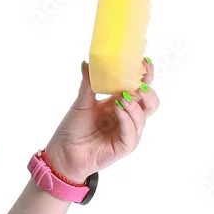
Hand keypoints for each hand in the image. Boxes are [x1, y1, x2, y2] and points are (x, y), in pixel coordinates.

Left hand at [43, 58, 159, 183]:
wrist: (64, 152)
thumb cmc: (73, 128)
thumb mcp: (81, 102)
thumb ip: (88, 84)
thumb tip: (87, 62)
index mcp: (119, 103)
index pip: (139, 88)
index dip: (146, 76)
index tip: (145, 62)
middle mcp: (127, 117)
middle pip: (150, 103)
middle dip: (147, 91)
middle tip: (139, 83)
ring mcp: (127, 132)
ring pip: (143, 117)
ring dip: (134, 105)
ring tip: (121, 97)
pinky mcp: (124, 146)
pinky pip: (132, 132)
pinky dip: (127, 119)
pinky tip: (119, 109)